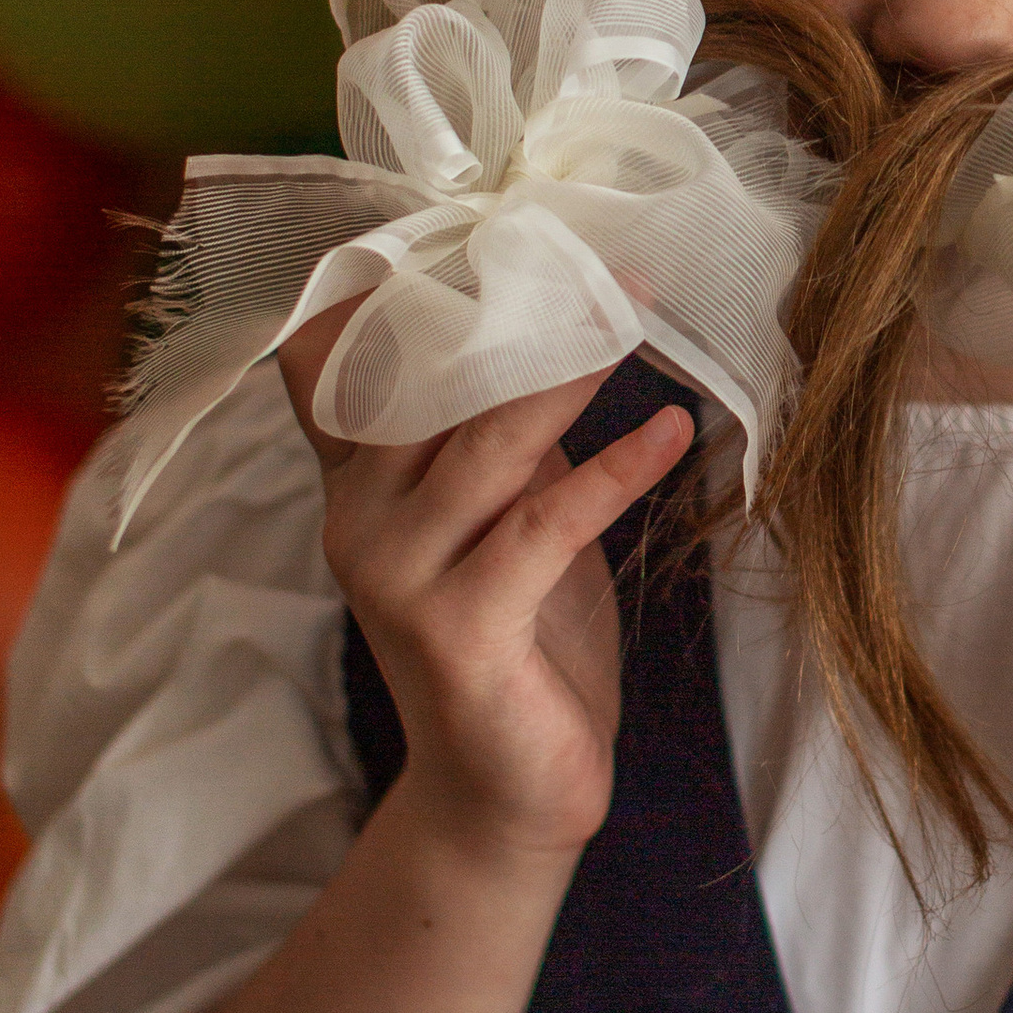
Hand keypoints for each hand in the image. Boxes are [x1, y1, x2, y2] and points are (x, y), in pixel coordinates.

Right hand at [276, 298, 692, 872]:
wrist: (504, 795)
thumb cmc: (515, 641)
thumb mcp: (496, 513)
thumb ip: (486, 425)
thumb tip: (548, 307)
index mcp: (357, 480)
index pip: (341, 353)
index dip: (398, 280)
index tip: (489, 217)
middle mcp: (360, 517)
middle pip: (425, 377)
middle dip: (515, 306)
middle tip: (600, 249)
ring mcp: (399, 575)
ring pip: (485, 438)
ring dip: (571, 369)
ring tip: (639, 312)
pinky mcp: (461, 630)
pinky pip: (544, 524)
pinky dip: (615, 469)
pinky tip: (671, 429)